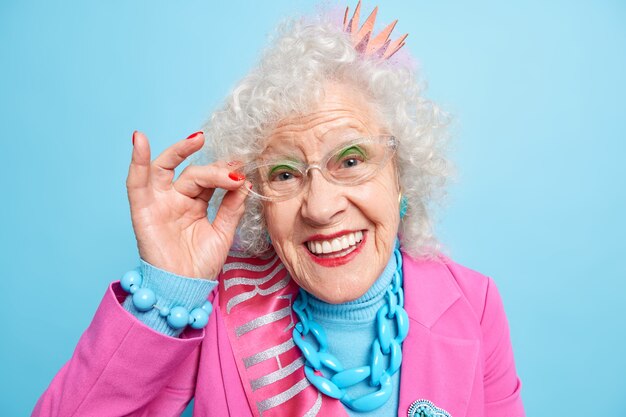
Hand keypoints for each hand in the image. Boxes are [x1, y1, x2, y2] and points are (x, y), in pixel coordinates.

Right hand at [126, 131, 247, 278]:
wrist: (184, 290)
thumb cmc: (200, 264)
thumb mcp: (223, 232)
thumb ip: (231, 207)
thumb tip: (244, 181)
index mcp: (195, 203)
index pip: (210, 180)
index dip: (226, 174)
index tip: (243, 172)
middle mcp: (176, 199)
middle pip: (193, 173)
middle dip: (213, 168)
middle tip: (232, 165)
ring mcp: (159, 203)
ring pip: (166, 168)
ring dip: (179, 151)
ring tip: (197, 140)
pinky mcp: (142, 210)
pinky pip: (135, 182)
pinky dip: (136, 161)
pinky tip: (139, 140)